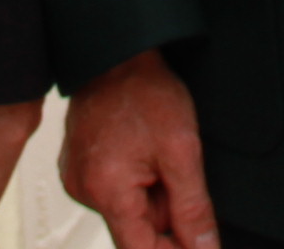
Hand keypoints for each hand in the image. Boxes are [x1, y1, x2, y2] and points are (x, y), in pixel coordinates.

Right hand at [59, 51, 217, 248]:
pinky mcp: (80, 169)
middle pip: (137, 231)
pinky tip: (144, 154)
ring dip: (153, 197)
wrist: (118, 54)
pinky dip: (137, 183)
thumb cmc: (144, 91)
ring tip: (159, 156)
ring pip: (129, 212)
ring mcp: (79, 179)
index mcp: (106, 190)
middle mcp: (85, 190)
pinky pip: (116, 193)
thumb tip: (205, 247)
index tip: (199, 243)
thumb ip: (193, 208)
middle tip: (180, 176)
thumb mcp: (182, 150)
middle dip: (167, 215)